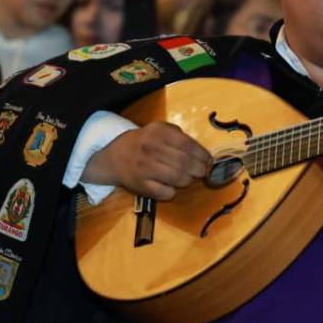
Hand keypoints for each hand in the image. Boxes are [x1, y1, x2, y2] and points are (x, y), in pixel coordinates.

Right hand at [81, 121, 211, 200]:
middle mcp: (152, 149)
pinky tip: (173, 187)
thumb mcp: (158, 129)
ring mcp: (145, 168)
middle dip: (199, 169)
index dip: (203, 155)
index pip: (188, 145)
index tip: (209, 160)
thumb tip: (201, 151)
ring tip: (189, 178)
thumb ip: (178, 135)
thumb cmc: (142, 142)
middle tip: (202, 172)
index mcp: (159, 133)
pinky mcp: (141, 185)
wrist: (113, 157)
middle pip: (186, 163)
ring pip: (179, 178)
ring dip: (188, 180)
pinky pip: (166, 192)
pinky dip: (174, 192)